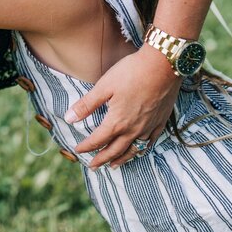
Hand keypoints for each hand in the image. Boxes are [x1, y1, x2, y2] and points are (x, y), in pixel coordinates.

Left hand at [65, 47, 180, 167]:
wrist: (163, 65)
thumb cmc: (131, 72)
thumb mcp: (104, 86)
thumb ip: (86, 105)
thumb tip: (68, 119)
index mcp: (117, 122)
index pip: (97, 140)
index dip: (86, 146)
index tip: (77, 150)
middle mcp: (133, 130)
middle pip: (114, 150)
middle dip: (101, 158)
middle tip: (93, 166)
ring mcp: (148, 127)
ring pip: (133, 150)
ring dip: (121, 159)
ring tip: (113, 166)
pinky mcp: (160, 122)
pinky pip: (149, 143)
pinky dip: (141, 150)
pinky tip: (139, 151)